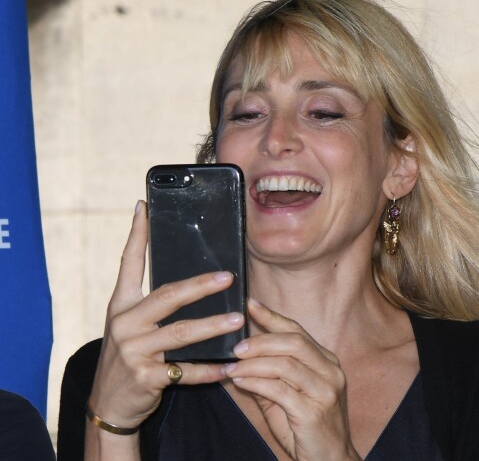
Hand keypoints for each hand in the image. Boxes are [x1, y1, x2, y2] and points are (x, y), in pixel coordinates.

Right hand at [88, 200, 245, 429]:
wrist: (109, 404)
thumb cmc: (129, 355)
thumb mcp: (130, 324)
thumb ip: (151, 302)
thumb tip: (189, 278)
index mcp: (121, 305)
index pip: (128, 263)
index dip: (136, 234)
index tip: (144, 206)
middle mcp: (124, 323)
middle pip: (166, 296)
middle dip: (200, 285)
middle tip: (228, 277)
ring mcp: (133, 351)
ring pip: (180, 333)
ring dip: (213, 326)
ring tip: (239, 319)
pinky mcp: (145, 378)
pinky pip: (185, 372)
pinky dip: (209, 370)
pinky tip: (230, 366)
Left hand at [222, 299, 360, 459]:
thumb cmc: (305, 427)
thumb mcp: (286, 395)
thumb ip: (268, 374)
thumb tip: (239, 355)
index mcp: (326, 360)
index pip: (297, 330)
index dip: (272, 316)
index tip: (250, 303)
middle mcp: (330, 370)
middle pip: (293, 342)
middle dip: (261, 340)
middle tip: (236, 346)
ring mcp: (325, 390)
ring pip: (285, 364)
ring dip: (254, 364)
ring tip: (232, 366)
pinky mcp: (313, 411)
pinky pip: (280, 390)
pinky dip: (256, 383)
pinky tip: (240, 382)